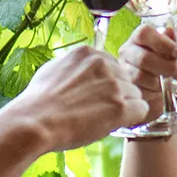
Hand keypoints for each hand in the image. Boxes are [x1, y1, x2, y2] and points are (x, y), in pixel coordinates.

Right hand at [4, 45, 145, 150]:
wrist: (34, 122)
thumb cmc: (37, 102)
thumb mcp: (52, 70)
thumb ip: (72, 66)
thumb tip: (79, 69)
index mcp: (88, 53)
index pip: (113, 66)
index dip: (107, 84)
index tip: (97, 96)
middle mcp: (104, 64)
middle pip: (126, 79)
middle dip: (117, 95)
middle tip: (99, 110)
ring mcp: (113, 85)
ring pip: (135, 95)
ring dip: (124, 108)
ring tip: (102, 119)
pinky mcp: (120, 106)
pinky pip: (142, 109)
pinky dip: (132, 118)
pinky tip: (115, 123)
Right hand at [118, 23, 176, 123]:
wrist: (166, 77)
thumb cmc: (170, 58)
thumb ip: (174, 40)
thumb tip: (169, 31)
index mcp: (139, 36)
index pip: (145, 34)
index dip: (164, 44)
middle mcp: (127, 50)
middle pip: (143, 58)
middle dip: (166, 67)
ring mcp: (124, 69)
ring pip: (140, 76)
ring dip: (160, 81)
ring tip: (169, 81)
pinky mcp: (126, 86)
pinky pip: (139, 91)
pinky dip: (154, 92)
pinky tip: (160, 89)